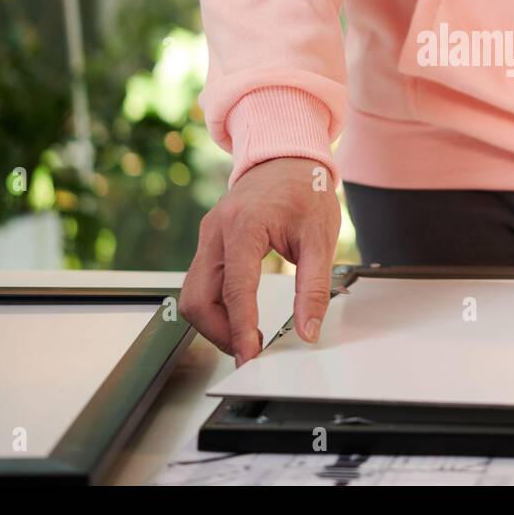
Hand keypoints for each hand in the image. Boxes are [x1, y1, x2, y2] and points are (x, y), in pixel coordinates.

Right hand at [180, 157, 340, 364]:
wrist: (286, 157)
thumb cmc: (305, 189)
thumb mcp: (322, 237)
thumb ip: (314, 287)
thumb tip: (308, 330)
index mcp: (244, 226)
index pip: (234, 290)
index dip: (240, 329)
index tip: (249, 357)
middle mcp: (216, 232)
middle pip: (198, 298)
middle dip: (221, 332)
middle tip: (251, 351)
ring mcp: (207, 236)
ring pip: (191, 294)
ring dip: (214, 323)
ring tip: (246, 337)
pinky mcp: (207, 243)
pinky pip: (198, 283)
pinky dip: (214, 306)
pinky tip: (238, 315)